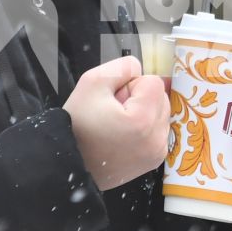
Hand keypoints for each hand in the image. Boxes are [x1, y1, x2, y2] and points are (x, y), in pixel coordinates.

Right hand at [65, 55, 172, 190]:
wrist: (70, 163)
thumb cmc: (77, 125)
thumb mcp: (91, 82)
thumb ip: (122, 67)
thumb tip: (140, 70)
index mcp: (143, 120)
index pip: (154, 82)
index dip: (131, 85)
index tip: (113, 100)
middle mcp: (157, 139)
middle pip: (161, 97)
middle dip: (140, 99)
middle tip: (113, 112)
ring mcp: (157, 152)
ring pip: (161, 113)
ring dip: (143, 113)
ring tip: (117, 125)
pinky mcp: (155, 160)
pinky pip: (158, 130)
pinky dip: (145, 128)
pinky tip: (124, 135)